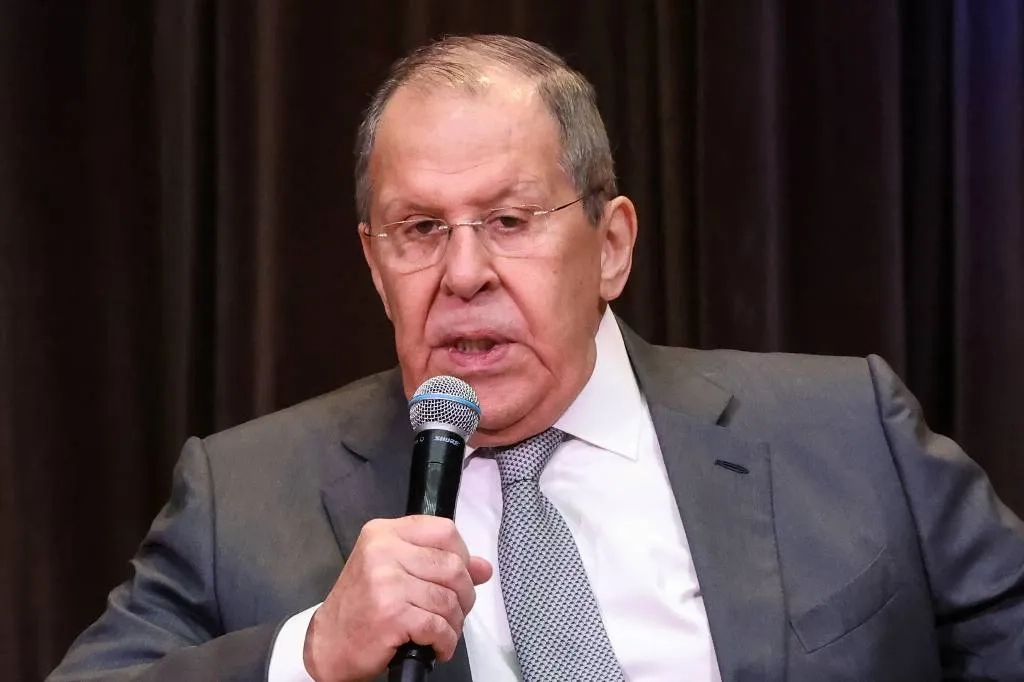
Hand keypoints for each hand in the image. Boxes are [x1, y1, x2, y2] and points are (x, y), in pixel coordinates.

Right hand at [302, 516, 492, 681]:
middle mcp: (383, 551)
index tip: (457, 577)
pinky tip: (436, 646)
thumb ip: (439, 563)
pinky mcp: (391, 614)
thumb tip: (484, 568)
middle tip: (454, 611)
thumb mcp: (395, 572)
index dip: (462, 556)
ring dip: (454, 623)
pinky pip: (438, 626)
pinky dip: (445, 641)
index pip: (445, 531)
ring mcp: (386, 582)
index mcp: (384, 533)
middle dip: (464, 595)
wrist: (328, 644)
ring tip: (443, 632)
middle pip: (453, 566)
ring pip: (448, 599)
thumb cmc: (362, 607)